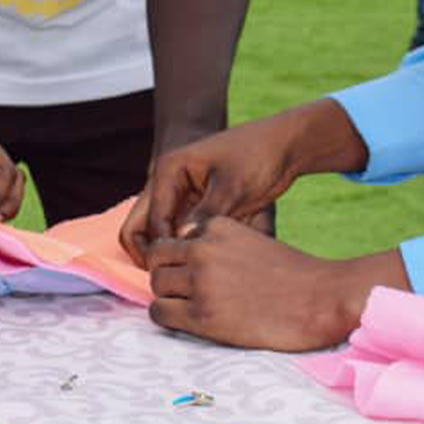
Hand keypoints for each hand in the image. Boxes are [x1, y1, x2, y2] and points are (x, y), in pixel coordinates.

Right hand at [121, 100, 366, 265]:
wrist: (283, 145)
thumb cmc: (256, 156)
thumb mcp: (233, 186)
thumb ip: (207, 214)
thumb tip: (184, 242)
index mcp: (168, 170)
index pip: (151, 221)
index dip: (164, 250)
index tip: (187, 270)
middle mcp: (168, 184)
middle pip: (141, 229)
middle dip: (154, 256)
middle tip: (179, 279)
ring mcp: (181, 196)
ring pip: (159, 235)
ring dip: (171, 253)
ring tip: (196, 273)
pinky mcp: (197, 207)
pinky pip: (181, 234)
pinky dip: (190, 248)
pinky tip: (211, 261)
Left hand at [144, 217, 407, 351]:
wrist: (320, 299)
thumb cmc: (294, 274)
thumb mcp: (253, 241)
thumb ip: (221, 245)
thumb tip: (191, 258)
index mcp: (218, 227)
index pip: (175, 236)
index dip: (179, 255)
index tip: (190, 270)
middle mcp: (204, 250)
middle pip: (157, 258)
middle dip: (166, 273)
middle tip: (183, 290)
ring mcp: (201, 283)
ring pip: (156, 284)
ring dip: (167, 295)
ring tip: (189, 306)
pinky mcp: (202, 316)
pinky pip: (160, 312)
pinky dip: (167, 316)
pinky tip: (189, 320)